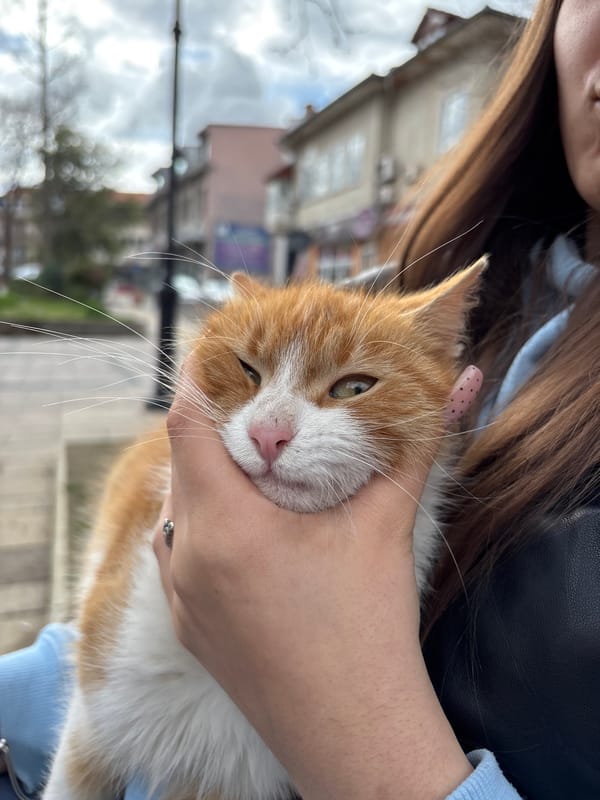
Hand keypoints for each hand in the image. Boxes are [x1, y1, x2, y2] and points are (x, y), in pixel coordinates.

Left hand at [154, 367, 480, 799]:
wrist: (353, 732)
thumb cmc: (368, 629)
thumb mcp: (386, 527)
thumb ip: (415, 449)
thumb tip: (452, 389)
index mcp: (227, 525)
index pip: (188, 425)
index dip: (201, 381)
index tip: (222, 355)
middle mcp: (187, 557)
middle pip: (183, 464)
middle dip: (216, 429)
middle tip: (256, 406)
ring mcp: (180, 596)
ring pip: (178, 508)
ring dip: (208, 478)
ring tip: (253, 464)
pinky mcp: (186, 626)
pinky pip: (177, 551)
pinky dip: (203, 524)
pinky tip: (246, 528)